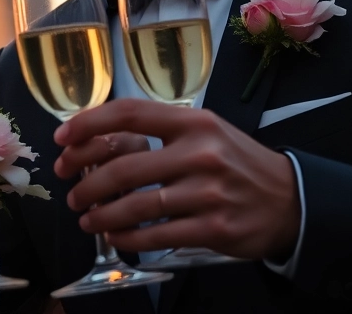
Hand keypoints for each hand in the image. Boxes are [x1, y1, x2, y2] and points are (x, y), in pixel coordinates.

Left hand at [53, 98, 300, 260]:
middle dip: (86, 182)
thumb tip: (98, 140)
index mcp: (193, 122)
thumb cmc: (235, 162)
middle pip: (124, 166)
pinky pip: (157, 235)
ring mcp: (208, 192)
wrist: (289, 199)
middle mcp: (200, 153)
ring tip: (86, 219)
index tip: (62, 139)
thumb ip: (160, 132)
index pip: (129, 114)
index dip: (89, 124)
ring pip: (136, 205)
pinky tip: (115, 236)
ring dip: (101, 214)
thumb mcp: (205, 132)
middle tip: (71, 193)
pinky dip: (128, 238)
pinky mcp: (213, 228)